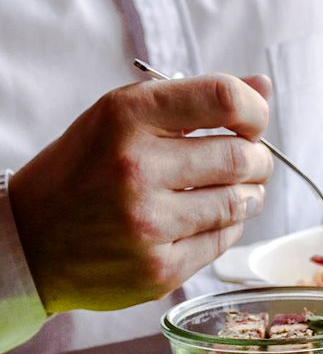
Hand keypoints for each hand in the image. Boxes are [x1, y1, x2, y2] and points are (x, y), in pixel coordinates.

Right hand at [8, 73, 273, 313]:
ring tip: (228, 191)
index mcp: (126, 117)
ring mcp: (148, 223)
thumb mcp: (122, 118)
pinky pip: (225, 240)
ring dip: (248, 195)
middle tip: (248, 162)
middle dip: (257, 159)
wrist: (30, 240)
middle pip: (243, 157)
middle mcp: (135, 168)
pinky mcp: (160, 268)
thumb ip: (194, 100)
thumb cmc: (86, 171)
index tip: (253, 122)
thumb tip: (262, 86)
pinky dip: (226, 227)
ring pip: (240, 203)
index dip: (255, 110)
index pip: (223, 99)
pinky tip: (202, 220)